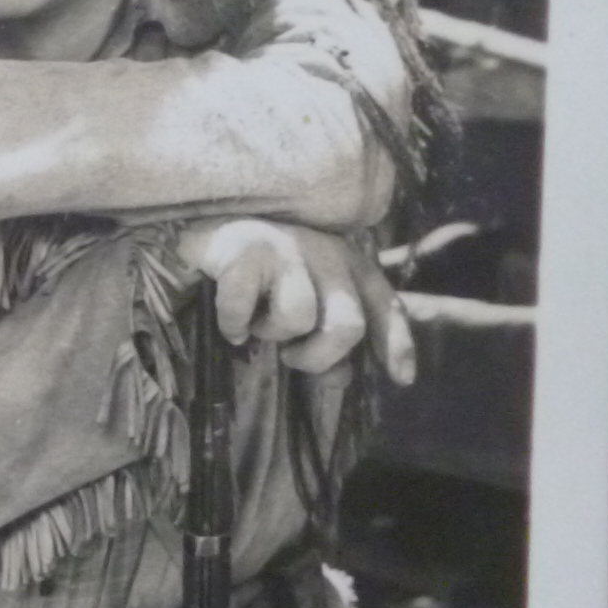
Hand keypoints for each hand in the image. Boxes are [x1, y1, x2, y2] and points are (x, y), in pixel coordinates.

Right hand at [174, 218, 414, 382]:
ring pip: (298, 316)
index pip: (386, 305)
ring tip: (256, 326)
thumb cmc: (261, 273)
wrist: (206, 227)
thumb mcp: (304, 304)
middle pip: (348, 325)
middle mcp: (328, 253)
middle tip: (290, 357)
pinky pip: (245, 308)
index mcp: (350, 264)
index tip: (401, 379)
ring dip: (271, 333)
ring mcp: (288, 248)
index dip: (397, 344)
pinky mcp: (247, 251)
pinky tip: (229, 326)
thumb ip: (325, 339)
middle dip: (318, 356)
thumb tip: (339, 378)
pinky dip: (234, 325)